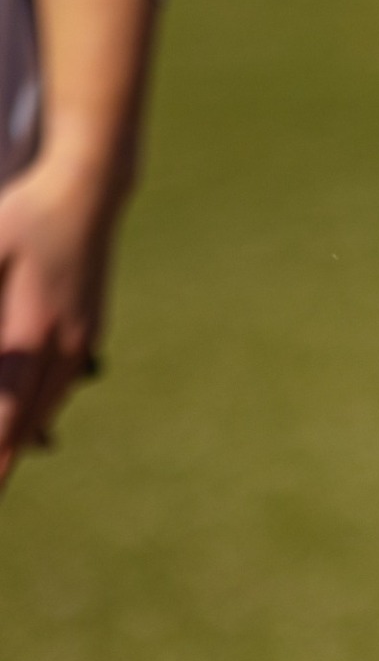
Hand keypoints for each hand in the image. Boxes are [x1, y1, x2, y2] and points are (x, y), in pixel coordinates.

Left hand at [0, 158, 119, 490]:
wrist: (89, 191)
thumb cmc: (24, 213)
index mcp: (35, 326)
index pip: (9, 402)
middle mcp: (65, 342)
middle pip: (32, 415)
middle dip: (7, 456)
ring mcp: (82, 338)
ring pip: (49, 403)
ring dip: (25, 438)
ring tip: (5, 469)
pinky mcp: (88, 331)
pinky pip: (61, 384)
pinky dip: (41, 411)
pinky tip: (29, 425)